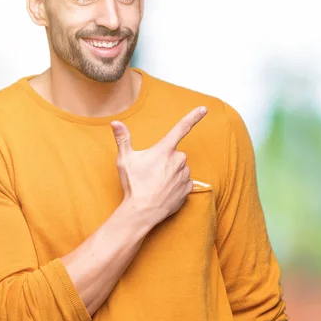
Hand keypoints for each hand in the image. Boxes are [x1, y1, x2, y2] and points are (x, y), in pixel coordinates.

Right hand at [110, 106, 207, 223]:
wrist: (142, 212)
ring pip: (180, 168)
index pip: (182, 128)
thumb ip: (122, 139)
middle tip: (152, 171)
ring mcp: (184, 175)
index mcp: (165, 150)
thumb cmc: (133, 185)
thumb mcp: (125, 160)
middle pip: (175, 153)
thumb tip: (115, 123)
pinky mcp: (188, 189)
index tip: (205, 108)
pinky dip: (177, 184)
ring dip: (172, 172)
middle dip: (166, 159)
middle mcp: (178, 160)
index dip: (194, 117)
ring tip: (156, 183)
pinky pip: (185, 182)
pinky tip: (165, 191)